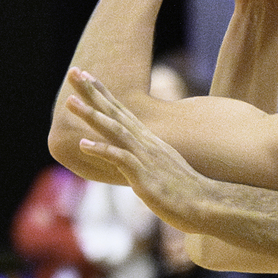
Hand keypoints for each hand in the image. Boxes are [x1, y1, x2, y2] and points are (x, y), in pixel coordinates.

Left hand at [67, 69, 211, 225]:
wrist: (207, 205)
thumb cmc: (185, 191)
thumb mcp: (163, 169)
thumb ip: (147, 160)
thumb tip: (135, 161)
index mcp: (149, 141)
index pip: (122, 111)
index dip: (103, 93)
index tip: (86, 76)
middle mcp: (146, 143)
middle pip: (115, 112)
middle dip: (92, 92)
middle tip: (73, 72)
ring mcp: (146, 157)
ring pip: (115, 130)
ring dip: (92, 115)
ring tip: (70, 101)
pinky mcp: (144, 176)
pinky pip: (120, 158)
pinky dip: (101, 150)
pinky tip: (83, 144)